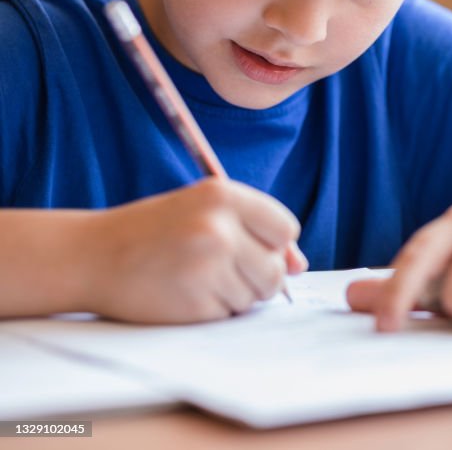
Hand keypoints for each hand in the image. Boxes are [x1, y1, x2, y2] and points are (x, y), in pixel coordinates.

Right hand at [86, 178, 307, 322]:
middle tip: (221, 268)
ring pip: (254, 297)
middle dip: (257, 278)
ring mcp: (207, 267)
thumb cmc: (156, 231)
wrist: (93, 255)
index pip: (285, 229)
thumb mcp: (205, 212)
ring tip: (196, 277)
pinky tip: (184, 293)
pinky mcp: (194, 303)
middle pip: (275, 271)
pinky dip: (212, 311)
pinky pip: (228, 315)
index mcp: (224, 196)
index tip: (251, 246)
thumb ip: (256, 231)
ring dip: (234, 295)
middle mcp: (219, 228)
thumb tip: (298, 266)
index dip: (273, 244)